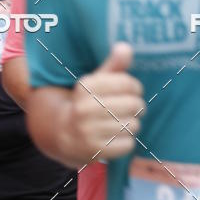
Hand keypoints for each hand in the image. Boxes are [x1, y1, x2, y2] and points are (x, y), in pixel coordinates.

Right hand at [69, 42, 145, 159]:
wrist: (62, 133)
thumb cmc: (87, 102)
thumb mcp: (96, 81)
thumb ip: (113, 65)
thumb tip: (125, 47)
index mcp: (86, 87)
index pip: (128, 83)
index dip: (136, 87)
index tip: (133, 90)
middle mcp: (84, 108)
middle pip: (134, 105)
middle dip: (137, 107)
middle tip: (132, 108)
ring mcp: (88, 131)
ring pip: (132, 126)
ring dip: (132, 125)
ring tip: (122, 123)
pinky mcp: (94, 151)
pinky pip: (127, 145)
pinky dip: (126, 142)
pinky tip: (116, 138)